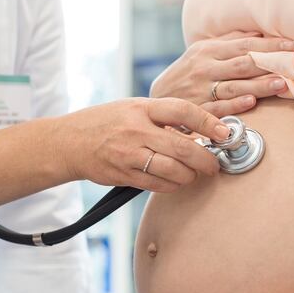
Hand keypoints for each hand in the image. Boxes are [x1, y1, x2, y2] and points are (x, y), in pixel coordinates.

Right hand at [59, 97, 229, 192]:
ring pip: (173, 171)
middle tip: (214, 165)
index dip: (208, 122)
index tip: (224, 133)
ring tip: (193, 174)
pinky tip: (176, 181)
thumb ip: (163, 117)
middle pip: (183, 148)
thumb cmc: (106, 122)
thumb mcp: (133, 108)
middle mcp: (136, 130)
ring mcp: (129, 154)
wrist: (69, 142)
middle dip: (206, 160)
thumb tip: (200, 130)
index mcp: (142, 107)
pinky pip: (158, 185)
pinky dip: (173, 185)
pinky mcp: (123, 174)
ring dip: (190, 176)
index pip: (183, 110)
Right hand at [150, 31, 293, 116]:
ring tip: (280, 85)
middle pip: (242, 64)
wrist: (158, 99)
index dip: (268, 45)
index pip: (243, 46)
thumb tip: (258, 35)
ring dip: (258, 86)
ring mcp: (200, 90)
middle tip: (291, 64)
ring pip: (234, 86)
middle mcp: (204, 69)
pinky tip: (251, 103)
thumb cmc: (186, 74)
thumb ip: (228, 44)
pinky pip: (218, 108)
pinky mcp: (197, 111)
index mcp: (207, 51)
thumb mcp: (202, 53)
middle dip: (268, 63)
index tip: (290, 45)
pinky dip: (235, 105)